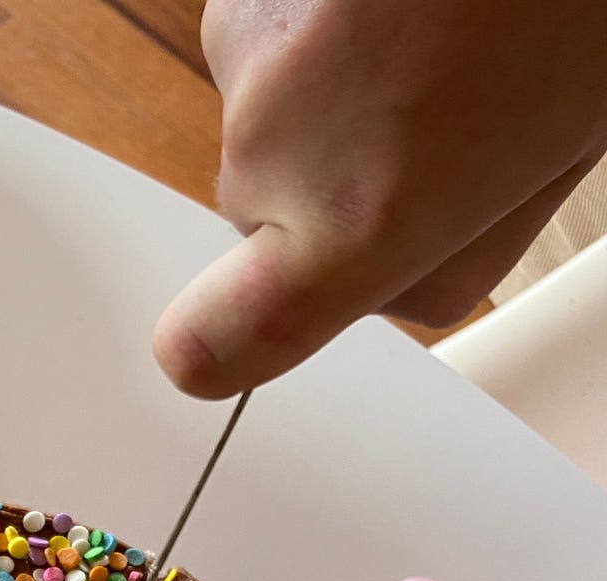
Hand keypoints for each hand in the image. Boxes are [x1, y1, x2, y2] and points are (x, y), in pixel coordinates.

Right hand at [154, 0, 606, 397]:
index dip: (213, 346)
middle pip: (276, 215)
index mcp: (356, 222)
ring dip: (342, 91)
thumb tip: (392, 278)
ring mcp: (247, 55)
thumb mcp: (546, 164)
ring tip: (445, 32)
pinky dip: (325, 24)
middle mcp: (273, 149)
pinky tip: (400, 0)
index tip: (211, 355)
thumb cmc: (558, 9)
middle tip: (452, 116)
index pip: (214, 341)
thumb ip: (449, 252)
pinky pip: (272, 41)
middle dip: (346, 185)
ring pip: (277, 120)